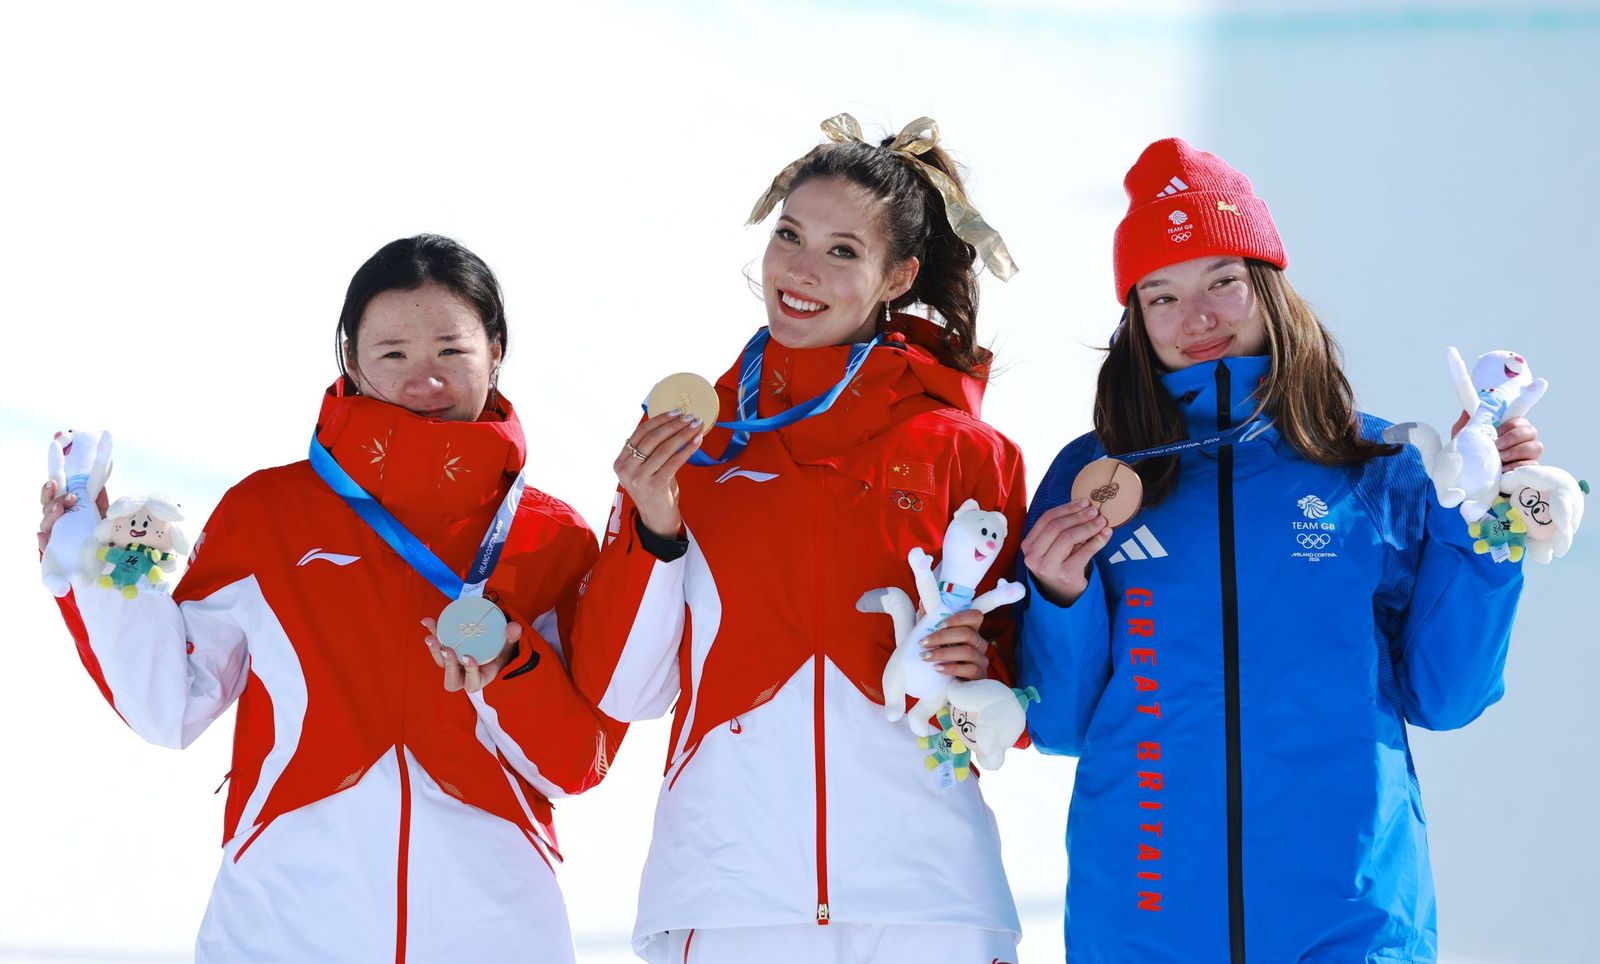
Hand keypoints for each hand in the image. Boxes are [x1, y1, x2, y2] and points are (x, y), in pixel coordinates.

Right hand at [38, 479, 109, 553]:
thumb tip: (99, 486)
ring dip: (51, 516)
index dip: (49, 490)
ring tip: (60, 509)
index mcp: (64, 510)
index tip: (53, 483)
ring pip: (45, 525)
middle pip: (46, 509)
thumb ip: (99, 500)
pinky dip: (43, 542)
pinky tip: (44, 536)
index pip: (50, 498)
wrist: (106, 552)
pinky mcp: (56, 552)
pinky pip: (45, 548)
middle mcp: (56, 521)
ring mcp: (54, 536)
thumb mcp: (103, 513)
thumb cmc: (100, 530)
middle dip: (56, 501)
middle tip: (70, 498)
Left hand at [421, 616, 519, 693]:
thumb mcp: (510, 647)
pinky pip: (437, 646)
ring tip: (432, 637)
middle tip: (447, 649)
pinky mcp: (446, 653)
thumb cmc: (502, 652)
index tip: (468, 656)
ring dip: (435, 651)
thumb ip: (513, 638)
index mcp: (481, 678)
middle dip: (448, 665)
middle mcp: (464, 676)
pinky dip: (433, 634)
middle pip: (451, 680)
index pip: (473, 683)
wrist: (493, 646)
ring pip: (440, 664)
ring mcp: (454, 665)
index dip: (470, 672)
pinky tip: (428, 622)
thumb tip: (514, 627)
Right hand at [615, 411, 705, 539]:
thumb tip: (668, 422)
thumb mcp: (645, 469)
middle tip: (689, 417)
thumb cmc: (654, 490)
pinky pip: (674, 461)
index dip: (658, 420)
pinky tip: (697, 441)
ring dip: (683, 434)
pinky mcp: (655, 486)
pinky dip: (687, 449)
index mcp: (620, 462)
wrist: (657, 519)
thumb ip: (649, 450)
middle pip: (652, 439)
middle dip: (673, 425)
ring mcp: (639, 478)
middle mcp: (626, 470)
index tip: (676, 412)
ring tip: (696, 426)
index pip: (639, 433)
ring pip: (664, 448)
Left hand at [919, 609, 991, 679]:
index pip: (975, 616)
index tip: (938, 624)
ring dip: (943, 653)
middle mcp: (979, 643)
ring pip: (968, 651)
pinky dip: (952, 668)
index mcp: (970, 630)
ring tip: (925, 657)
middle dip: (942, 637)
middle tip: (923, 642)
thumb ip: (929, 622)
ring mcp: (981, 660)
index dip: (959, 618)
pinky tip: (937, 668)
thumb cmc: (939, 658)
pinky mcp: (979, 676)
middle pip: (967, 633)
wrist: (942, 686)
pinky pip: (970, 670)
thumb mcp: (932, 639)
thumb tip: (923, 602)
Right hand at [1021, 499, 1110, 606]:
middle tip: (1095, 511)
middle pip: (1056, 527)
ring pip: (1068, 538)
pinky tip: (1106, 535)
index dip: (1066, 508)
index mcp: (1028, 545)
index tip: (1084, 502)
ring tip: (1101, 521)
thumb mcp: (1053, 546)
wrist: (1062, 595)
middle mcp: (1033, 557)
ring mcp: (1048, 567)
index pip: (1046, 519)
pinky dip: (1097, 541)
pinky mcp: (1065, 576)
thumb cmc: (1059, 564)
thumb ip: (1062, 528)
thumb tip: (1085, 506)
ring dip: (1088, 527)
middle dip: (1078, 516)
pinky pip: (1083, 553)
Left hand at [1449, 412, 1541, 469]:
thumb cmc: (1471, 456)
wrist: (1471, 481)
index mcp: (1510, 431)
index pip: (1520, 420)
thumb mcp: (1465, 439)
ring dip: (1517, 451)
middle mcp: (1523, 441)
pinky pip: (1533, 465)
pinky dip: (1519, 465)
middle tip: (1498, 445)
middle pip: (1531, 431)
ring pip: (1536, 447)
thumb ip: (1468, 424)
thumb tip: (1467, 410)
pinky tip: (1505, 469)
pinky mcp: (1529, 470)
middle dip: (1514, 437)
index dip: (1512, 424)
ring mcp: (1528, 456)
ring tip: (1501, 457)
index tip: (1497, 430)